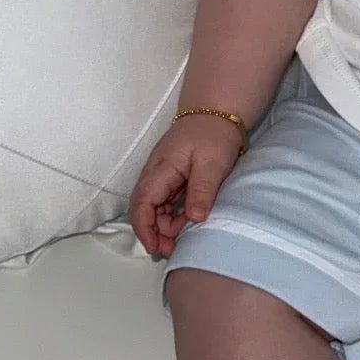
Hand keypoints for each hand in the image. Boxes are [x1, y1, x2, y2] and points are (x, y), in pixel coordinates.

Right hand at [128, 117, 247, 257]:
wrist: (217, 111)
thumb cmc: (214, 134)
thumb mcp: (212, 164)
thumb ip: (202, 191)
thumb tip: (195, 219)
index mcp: (161, 168)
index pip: (142, 203)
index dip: (145, 229)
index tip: (156, 248)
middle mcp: (155, 172)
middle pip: (143, 208)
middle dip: (153, 232)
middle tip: (173, 248)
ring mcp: (162, 173)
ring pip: (153, 206)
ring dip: (164, 224)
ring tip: (184, 235)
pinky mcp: (170, 175)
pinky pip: (164, 200)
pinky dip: (172, 213)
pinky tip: (188, 219)